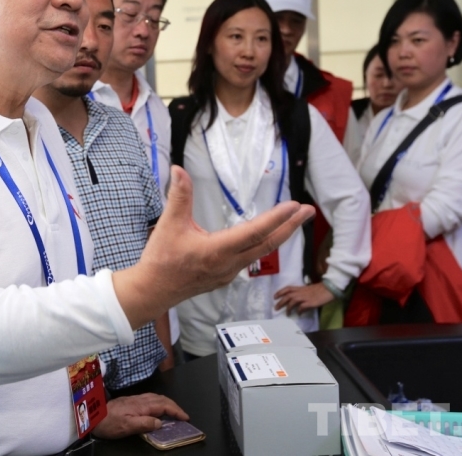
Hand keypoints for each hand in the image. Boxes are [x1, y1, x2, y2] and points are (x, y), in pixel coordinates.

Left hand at [93, 393, 188, 439]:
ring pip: (156, 397)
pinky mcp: (130, 401)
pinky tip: (157, 408)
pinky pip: (150, 399)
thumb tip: (161, 423)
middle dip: (174, 406)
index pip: (164, 405)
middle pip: (162, 399)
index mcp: (141, 405)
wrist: (92, 416)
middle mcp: (140, 399)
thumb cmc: (109, 423)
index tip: (185, 417)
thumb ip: (145, 424)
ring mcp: (135, 399)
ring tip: (173, 411)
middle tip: (183, 415)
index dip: (176, 410)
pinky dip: (159, 402)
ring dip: (167, 403)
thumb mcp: (127, 427)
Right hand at [113, 166, 314, 328]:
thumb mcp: (169, 224)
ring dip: (279, 236)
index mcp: (218, 251)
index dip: (276, 218)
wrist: (153, 291)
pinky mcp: (224, 277)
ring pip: (261, 252)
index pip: (255, 232)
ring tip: (292, 221)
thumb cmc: (161, 260)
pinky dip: (263, 245)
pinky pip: (250, 259)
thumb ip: (179, 196)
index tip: (294, 206)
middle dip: (290, 226)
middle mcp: (229, 264)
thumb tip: (180, 170)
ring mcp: (229, 273)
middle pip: (267, 244)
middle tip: (308, 211)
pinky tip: (265, 237)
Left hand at [273, 282, 334, 314]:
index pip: (287, 289)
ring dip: (288, 308)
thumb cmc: (320, 289)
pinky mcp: (310, 302)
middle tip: (276, 308)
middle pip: (287, 296)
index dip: (280, 292)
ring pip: (292, 301)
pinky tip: (299, 314)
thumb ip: (302, 294)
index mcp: (300, 288)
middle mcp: (300, 292)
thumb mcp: (308, 290)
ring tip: (287, 314)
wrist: (329, 289)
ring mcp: (305, 297)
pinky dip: (299, 311)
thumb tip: (297, 303)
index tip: (274, 296)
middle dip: (280, 302)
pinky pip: (302, 307)